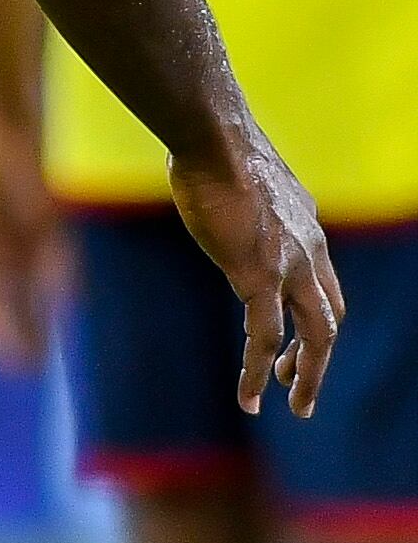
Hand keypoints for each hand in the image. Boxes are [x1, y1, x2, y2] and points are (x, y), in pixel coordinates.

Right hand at [174, 124, 345, 418]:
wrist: (214, 137)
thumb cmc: (215, 145)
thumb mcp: (244, 177)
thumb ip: (245, 198)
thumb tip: (218, 185)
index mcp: (306, 229)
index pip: (323, 286)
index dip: (313, 318)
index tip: (289, 339)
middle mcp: (310, 252)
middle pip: (329, 318)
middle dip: (317, 358)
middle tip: (298, 388)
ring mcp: (288, 267)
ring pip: (315, 336)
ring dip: (306, 374)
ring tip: (294, 404)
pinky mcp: (258, 276)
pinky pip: (263, 336)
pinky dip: (258, 371)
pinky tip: (249, 399)